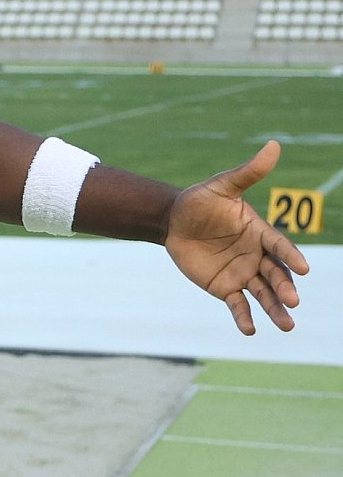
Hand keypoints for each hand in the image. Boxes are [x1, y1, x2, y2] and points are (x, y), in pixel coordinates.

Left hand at [164, 140, 309, 334]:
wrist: (173, 221)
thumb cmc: (200, 201)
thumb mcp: (222, 186)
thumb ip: (248, 173)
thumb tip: (273, 145)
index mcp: (260, 232)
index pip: (280, 246)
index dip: (291, 257)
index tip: (303, 269)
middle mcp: (256, 255)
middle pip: (276, 274)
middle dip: (285, 288)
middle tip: (294, 301)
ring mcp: (242, 273)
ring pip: (263, 294)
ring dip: (274, 309)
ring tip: (286, 326)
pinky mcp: (225, 287)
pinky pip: (237, 304)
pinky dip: (244, 317)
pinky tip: (250, 330)